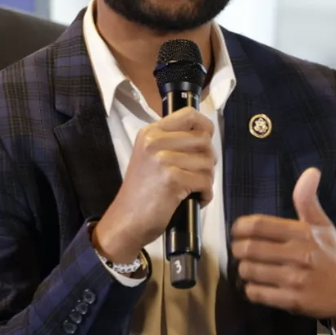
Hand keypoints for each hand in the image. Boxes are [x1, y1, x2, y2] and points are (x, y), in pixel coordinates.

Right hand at [95, 107, 214, 262]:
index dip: (205, 126)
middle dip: (208, 160)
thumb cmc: (142, 192)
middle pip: (204, 140)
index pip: (189, 114)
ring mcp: (163, 159)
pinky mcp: (172, 179)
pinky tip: (196, 199)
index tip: (206, 140)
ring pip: (207, 162)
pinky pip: (205, 181)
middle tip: (199, 174)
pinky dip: (206, 194)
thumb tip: (205, 136)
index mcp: (150, 133)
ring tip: (194, 189)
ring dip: (207, 179)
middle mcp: (155, 141)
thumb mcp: (150, 156)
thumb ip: (171, 142)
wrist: (126, 220)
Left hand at [231, 167, 335, 334]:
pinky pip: (257, 294)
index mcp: (302, 233)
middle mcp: (298, 255)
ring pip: (249, 271)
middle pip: (249, 248)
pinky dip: (250, 289)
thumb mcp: (323, 225)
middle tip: (239, 250)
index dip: (239, 227)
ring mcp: (295, 279)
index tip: (237, 231)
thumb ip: (308, 200)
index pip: (258, 225)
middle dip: (237, 249)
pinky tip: (256, 285)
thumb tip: (311, 171)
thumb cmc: (334, 255)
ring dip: (242, 269)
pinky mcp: (293, 301)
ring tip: (247, 267)